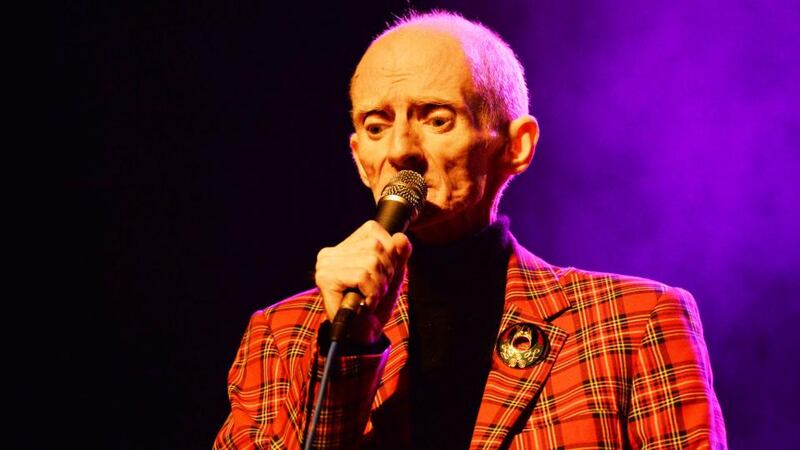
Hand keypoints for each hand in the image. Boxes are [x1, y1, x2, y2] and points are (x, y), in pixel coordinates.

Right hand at [315, 220, 411, 344]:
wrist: (363, 336)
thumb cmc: (375, 304)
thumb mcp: (393, 275)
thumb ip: (399, 254)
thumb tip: (401, 237)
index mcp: (345, 247)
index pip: (375, 231)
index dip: (389, 254)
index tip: (381, 277)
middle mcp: (331, 253)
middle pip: (376, 246)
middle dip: (386, 273)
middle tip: (375, 291)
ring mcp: (326, 265)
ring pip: (371, 261)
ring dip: (379, 286)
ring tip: (370, 297)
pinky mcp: (326, 279)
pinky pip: (363, 276)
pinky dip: (371, 293)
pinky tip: (364, 303)